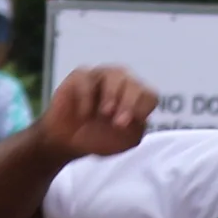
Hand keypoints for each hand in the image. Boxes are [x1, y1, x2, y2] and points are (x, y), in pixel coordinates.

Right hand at [43, 65, 157, 159]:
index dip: (143, 108)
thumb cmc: (98, 138)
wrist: (68, 142)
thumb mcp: (122, 143)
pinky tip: (84, 114)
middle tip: (119, 123)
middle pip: (133, 83)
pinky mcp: (79, 77)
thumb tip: (139, 121)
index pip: (149, 95)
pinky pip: (86, 79)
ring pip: (114, 75)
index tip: (135, 122)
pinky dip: (86, 96)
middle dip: (129, 102)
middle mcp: (121, 84)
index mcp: (135, 99)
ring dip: (112, 94)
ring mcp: (100, 77)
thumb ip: (135, 132)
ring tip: (105, 113)